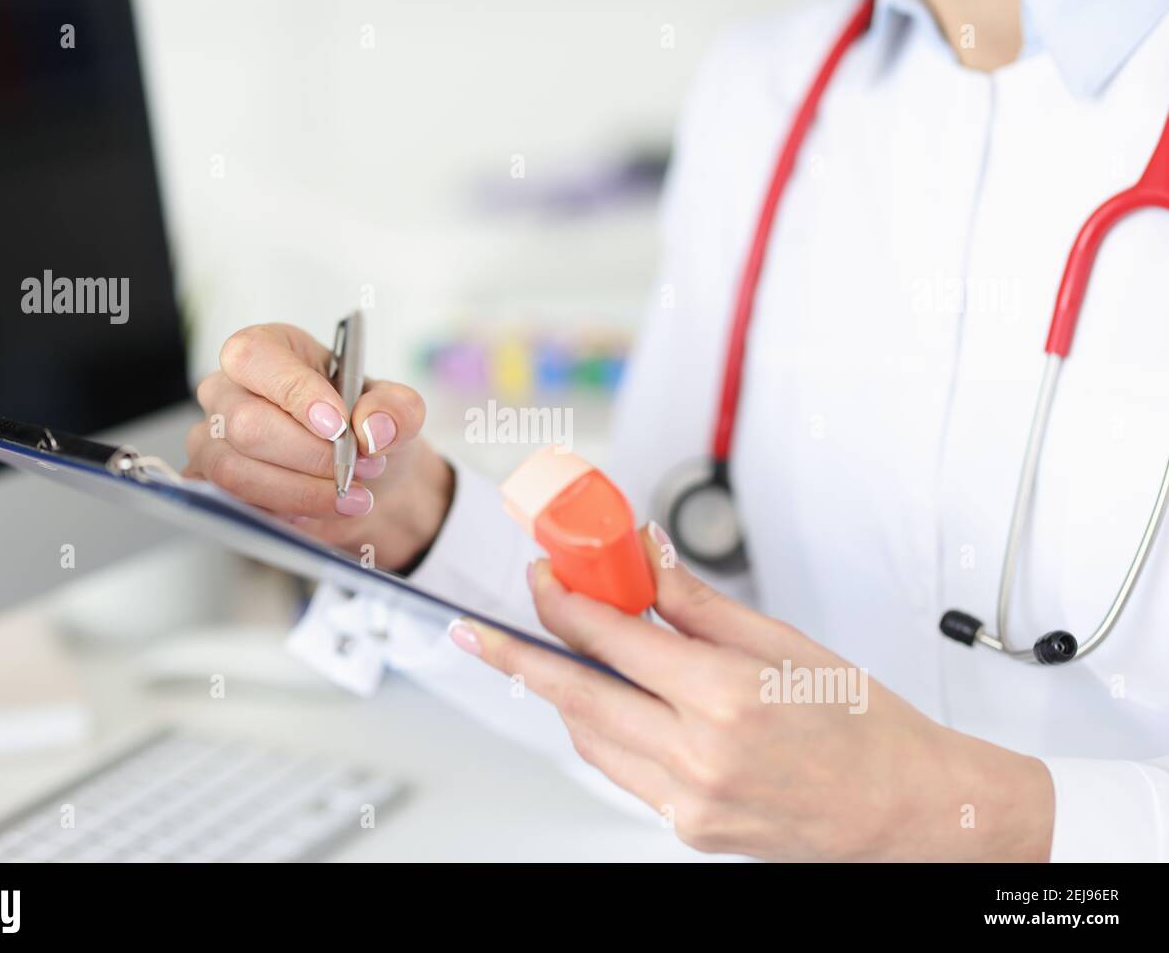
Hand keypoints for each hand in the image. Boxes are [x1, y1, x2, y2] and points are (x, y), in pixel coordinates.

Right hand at [185, 323, 453, 570]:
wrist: (366, 481)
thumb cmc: (366, 430)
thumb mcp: (398, 411)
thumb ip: (396, 410)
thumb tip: (372, 427)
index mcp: (268, 350)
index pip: (254, 357)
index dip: (295, 391)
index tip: (339, 426)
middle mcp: (229, 390)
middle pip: (246, 424)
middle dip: (311, 455)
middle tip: (360, 466)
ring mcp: (212, 440)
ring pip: (235, 471)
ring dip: (301, 492)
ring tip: (352, 496)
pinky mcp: (214, 485)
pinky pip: (235, 505)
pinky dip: (286, 513)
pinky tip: (321, 509)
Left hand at [449, 523, 1054, 860]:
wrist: (905, 807)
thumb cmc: (862, 724)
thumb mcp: (785, 642)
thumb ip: (699, 604)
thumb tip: (647, 557)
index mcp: (727, 697)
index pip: (611, 640)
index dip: (562, 604)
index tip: (540, 578)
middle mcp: (700, 755)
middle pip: (577, 696)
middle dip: (519, 656)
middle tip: (480, 631)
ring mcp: (689, 801)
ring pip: (590, 738)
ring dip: (565, 693)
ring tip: (562, 655)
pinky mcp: (688, 829)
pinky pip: (620, 771)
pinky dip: (603, 731)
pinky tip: (614, 703)